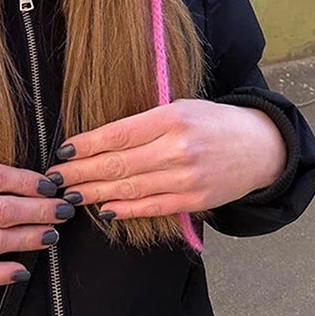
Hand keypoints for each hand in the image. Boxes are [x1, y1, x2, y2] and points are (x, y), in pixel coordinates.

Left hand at [44, 99, 286, 219]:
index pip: (119, 133)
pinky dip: (125, 209)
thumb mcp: (179, 106)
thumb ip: (144, 122)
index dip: (88, 144)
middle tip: (55, 176)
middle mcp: (178, 148)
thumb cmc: (212, 121)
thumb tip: (101, 138)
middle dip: (82, 171)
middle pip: (119, 163)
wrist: (259, 146)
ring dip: (95, 192)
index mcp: (171, 117)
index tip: (64, 150)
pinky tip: (103, 209)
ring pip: (131, 188)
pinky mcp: (195, 200)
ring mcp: (187, 177)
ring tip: (70, 193)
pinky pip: (152, 206)